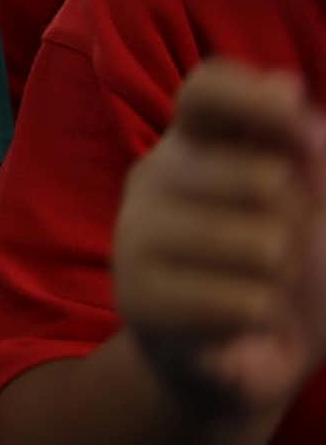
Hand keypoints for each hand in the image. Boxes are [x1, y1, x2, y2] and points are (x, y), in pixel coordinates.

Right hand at [114, 61, 325, 417]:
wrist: (246, 358)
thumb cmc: (284, 268)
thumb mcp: (314, 201)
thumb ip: (305, 147)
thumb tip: (285, 87)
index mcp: (193, 142)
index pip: (207, 90)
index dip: (259, 102)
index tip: (307, 137)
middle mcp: (153, 179)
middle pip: (266, 179)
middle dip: (304, 222)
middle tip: (280, 248)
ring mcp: (136, 238)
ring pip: (263, 246)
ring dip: (287, 277)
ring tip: (260, 288)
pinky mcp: (136, 299)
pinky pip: (244, 303)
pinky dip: (265, 319)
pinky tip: (238, 324)